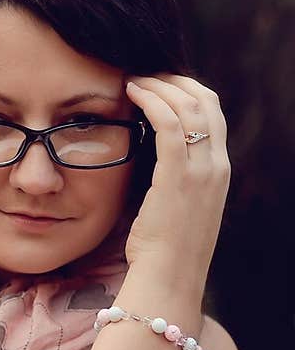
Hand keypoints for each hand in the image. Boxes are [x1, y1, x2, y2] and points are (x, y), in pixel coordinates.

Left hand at [123, 73, 229, 274]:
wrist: (168, 277)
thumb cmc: (162, 250)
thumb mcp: (176, 207)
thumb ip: (173, 180)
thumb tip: (151, 158)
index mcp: (218, 172)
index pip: (212, 114)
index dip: (187, 92)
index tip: (160, 84)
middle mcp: (216, 166)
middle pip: (206, 102)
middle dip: (175, 80)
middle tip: (146, 73)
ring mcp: (202, 170)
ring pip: (189, 106)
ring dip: (160, 85)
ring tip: (134, 78)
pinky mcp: (179, 176)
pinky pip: (169, 124)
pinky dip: (151, 101)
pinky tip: (131, 93)